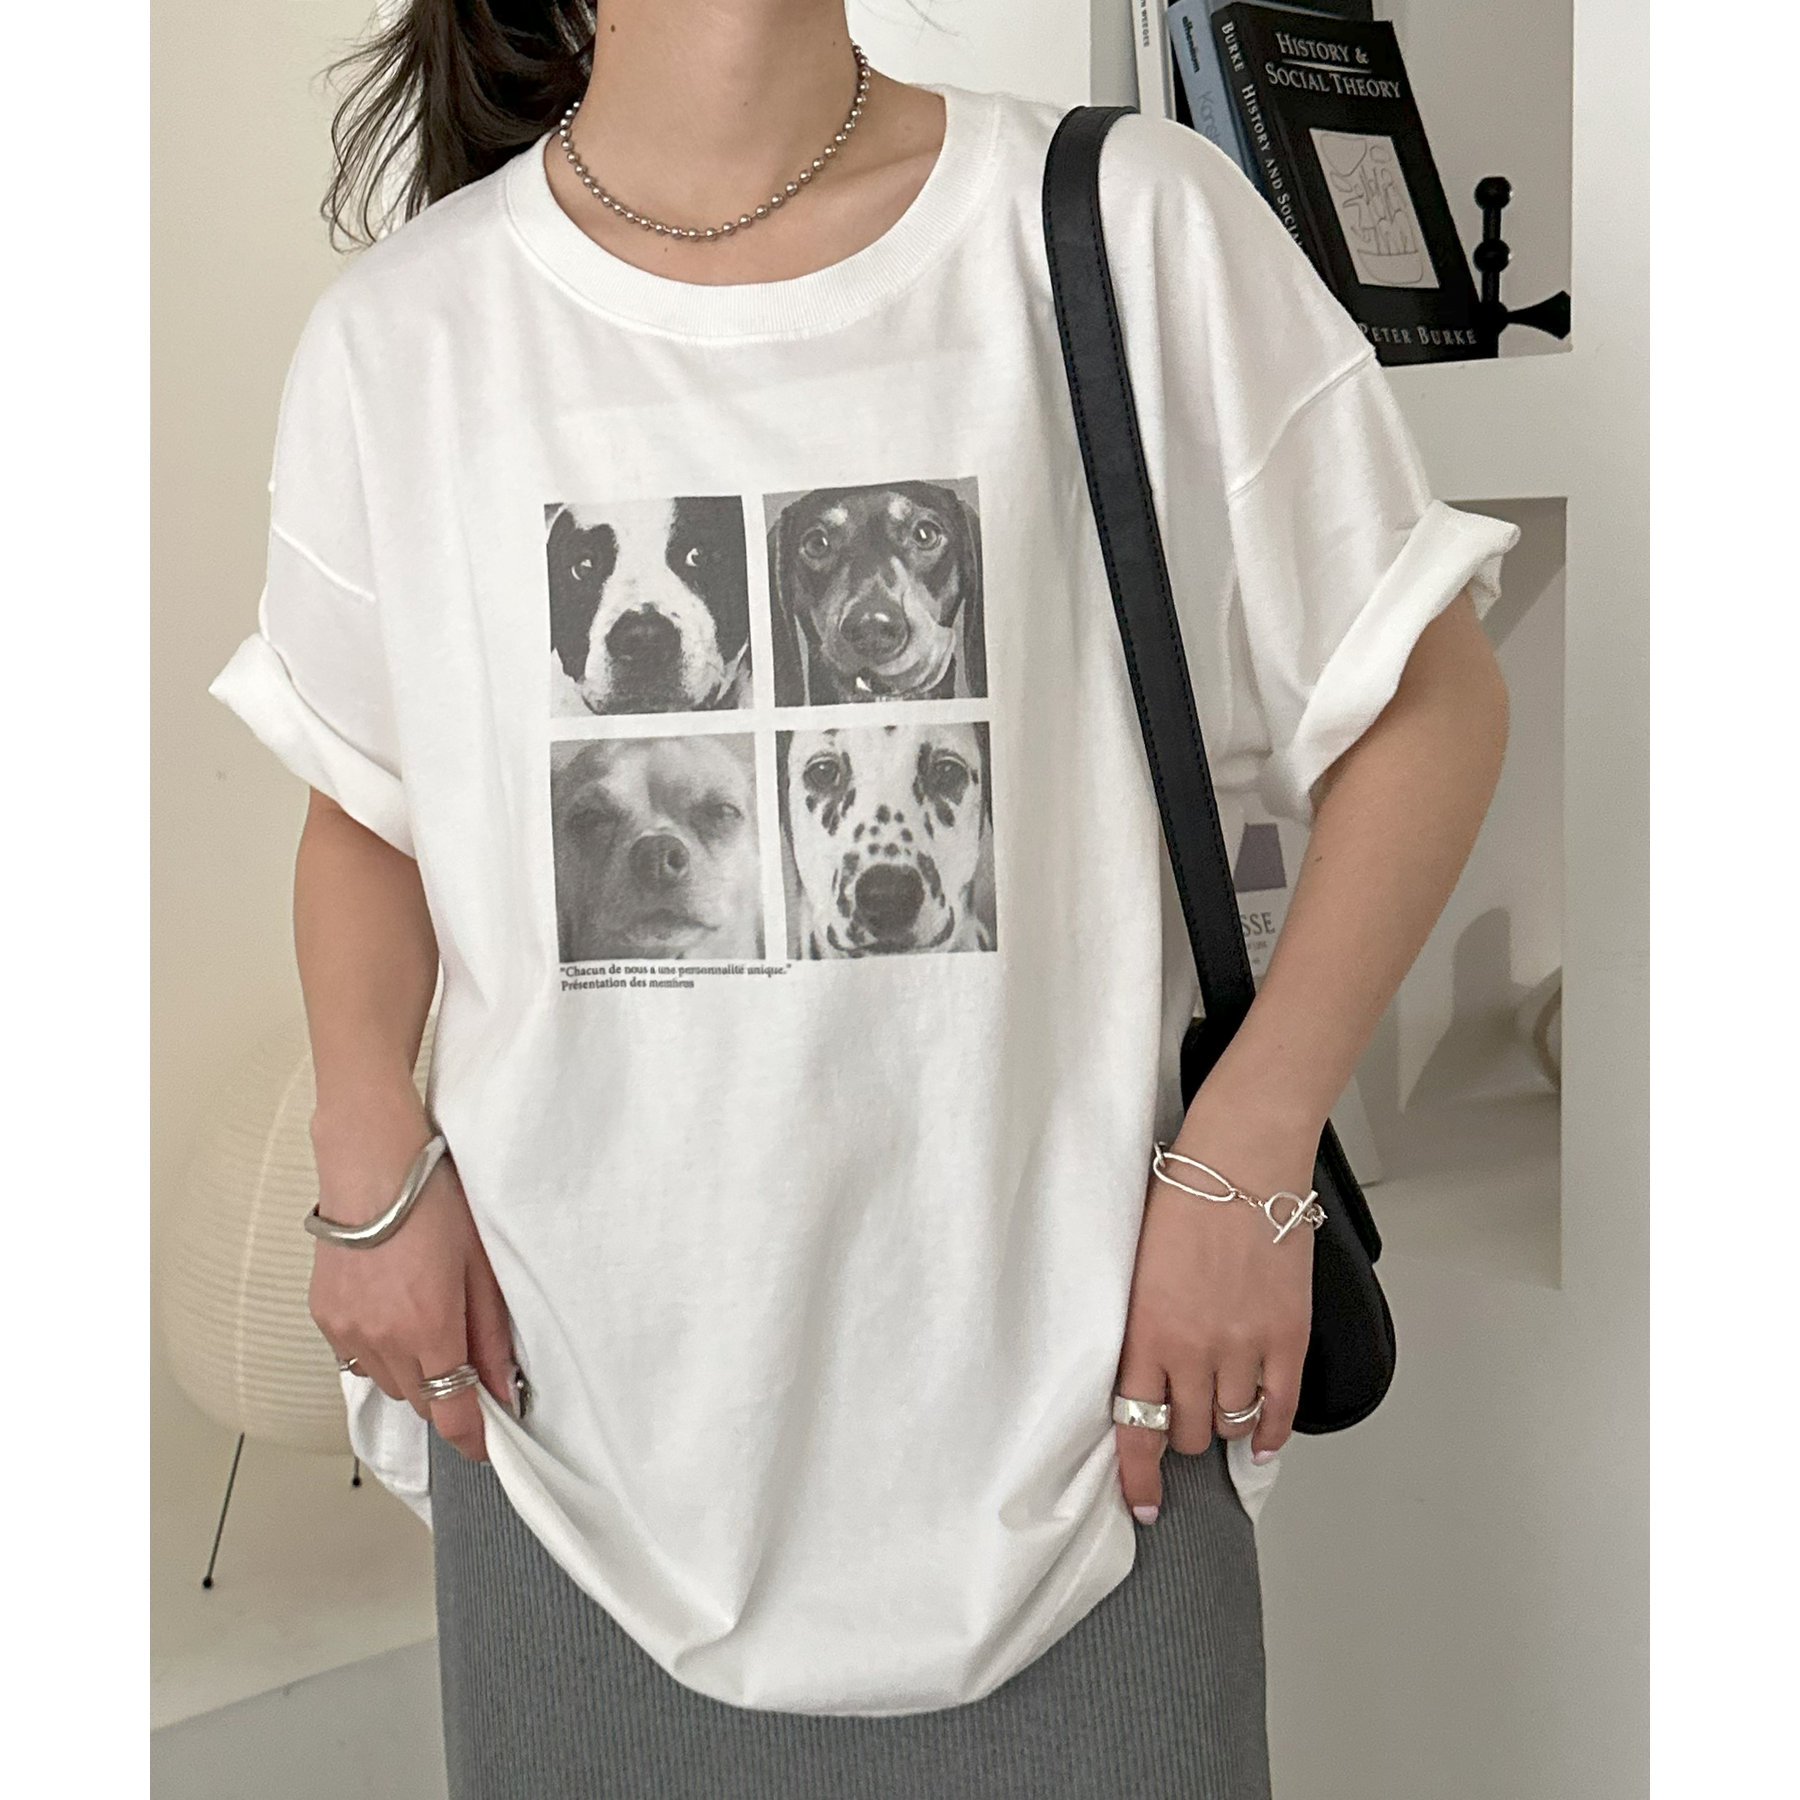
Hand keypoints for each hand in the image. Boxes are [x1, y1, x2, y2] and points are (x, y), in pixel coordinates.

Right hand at [306, 1099, 516, 1462]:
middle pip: (421, 1401)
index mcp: (429, 1330)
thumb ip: (491, 1336)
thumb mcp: (481, 1267)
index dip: (473, 1438)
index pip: (452, 1414)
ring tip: (425, 1323)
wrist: (373, 1164)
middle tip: (464, 1357)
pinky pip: (356, 1357)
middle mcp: (382, 1341)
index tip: (487, 1445)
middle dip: (446, 1392)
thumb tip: (504, 1389)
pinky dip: (378, 1350)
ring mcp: (347, 1331)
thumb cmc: (436, 1202)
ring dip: (411, 1371)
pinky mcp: (324, 1316)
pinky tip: (393, 1313)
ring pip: (387, 1382)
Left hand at [1113, 1096, 1316, 1522]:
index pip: (1137, 1427)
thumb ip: (1139, 1328)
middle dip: (1180, 1433)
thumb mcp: (1134, 1269)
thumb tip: (1140, 1379)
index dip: (1139, 1476)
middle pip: (1187, 1432)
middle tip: (1181, 1418)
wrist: (1240, 1162)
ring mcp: (1244, 1345)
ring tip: (1216, 1409)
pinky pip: (1280, 1408)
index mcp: (1146, 1331)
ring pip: (1230, 1423)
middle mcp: (1193, 1349)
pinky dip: (1269, 1431)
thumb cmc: (1180, 1200)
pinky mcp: (1287, 1335)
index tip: (1144, 1503)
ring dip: (1220, 1424)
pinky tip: (1259, 1436)